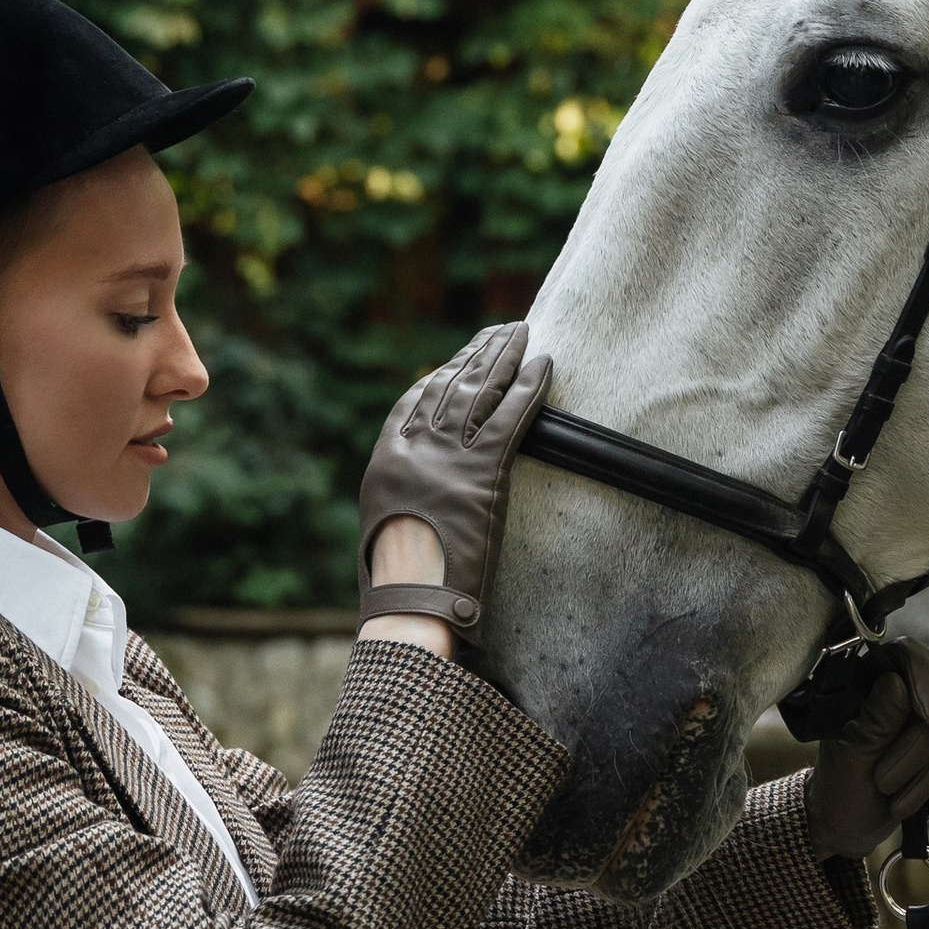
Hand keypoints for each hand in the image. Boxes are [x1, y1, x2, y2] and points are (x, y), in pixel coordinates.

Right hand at [357, 321, 551, 636]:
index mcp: (388, 457)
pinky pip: (511, 418)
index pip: (416, 399)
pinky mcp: (483, 469)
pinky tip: (543, 365)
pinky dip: (529, 388)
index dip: (443, 373)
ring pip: (480, 390)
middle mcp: (416, 446)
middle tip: (500, 330)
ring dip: (504, 356)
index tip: (461, 356)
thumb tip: (418, 505)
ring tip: (520, 332)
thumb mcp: (385, 530)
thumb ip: (403, 501)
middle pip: (451, 383)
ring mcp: (449, 455)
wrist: (410, 597)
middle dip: (478, 353)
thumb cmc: (396, 582)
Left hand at [805, 641, 928, 859]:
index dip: (923, 678)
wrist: (847, 823)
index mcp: (869, 680)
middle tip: (884, 783)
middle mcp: (905, 689)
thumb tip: (896, 682)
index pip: (905, 654)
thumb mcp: (849, 755)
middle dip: (918, 750)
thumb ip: (875, 720)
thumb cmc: (839, 784)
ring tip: (898, 803)